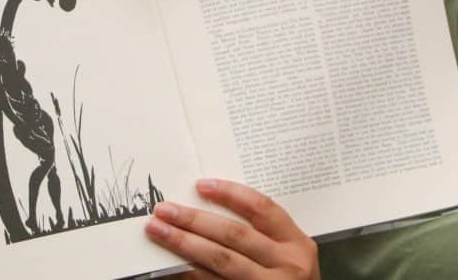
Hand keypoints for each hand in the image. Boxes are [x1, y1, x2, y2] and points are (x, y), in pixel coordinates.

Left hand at [146, 179, 319, 278]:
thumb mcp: (289, 256)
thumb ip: (264, 236)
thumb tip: (212, 207)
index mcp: (298, 245)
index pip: (262, 209)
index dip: (231, 194)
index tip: (201, 186)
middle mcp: (286, 266)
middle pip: (235, 234)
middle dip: (196, 219)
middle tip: (165, 209)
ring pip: (220, 260)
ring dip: (185, 244)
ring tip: (159, 231)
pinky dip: (191, 273)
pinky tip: (171, 265)